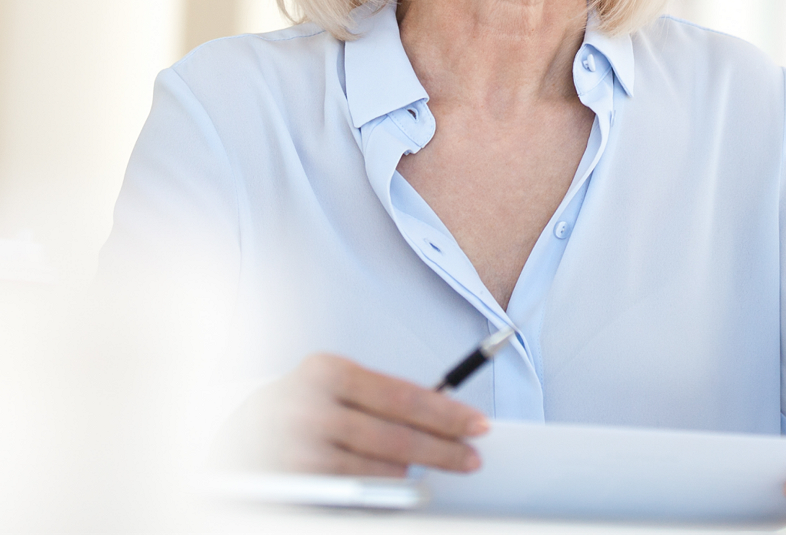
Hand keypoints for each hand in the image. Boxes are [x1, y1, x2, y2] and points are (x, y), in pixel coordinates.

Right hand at [211, 353, 488, 476]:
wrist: (225, 441)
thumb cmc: (292, 411)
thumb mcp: (327, 390)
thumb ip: (372, 400)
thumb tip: (436, 414)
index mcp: (327, 371)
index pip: (402, 393)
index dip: (445, 412)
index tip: (477, 424)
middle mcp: (311, 406)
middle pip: (395, 434)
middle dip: (442, 449)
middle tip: (472, 457)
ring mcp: (298, 449)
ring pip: (376, 470)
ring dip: (407, 476)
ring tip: (425, 474)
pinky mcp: (291, 485)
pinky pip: (350, 496)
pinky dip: (378, 497)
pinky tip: (394, 492)